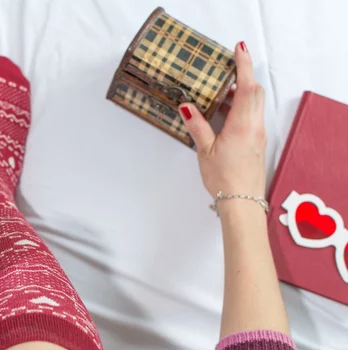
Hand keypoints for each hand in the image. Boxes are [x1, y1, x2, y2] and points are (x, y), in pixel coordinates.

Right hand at [179, 42, 266, 199]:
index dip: (243, 66)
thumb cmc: (224, 179)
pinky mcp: (256, 143)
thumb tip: (187, 106)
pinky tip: (224, 115)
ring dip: (241, 93)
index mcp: (243, 125)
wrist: (242, 203)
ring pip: (254, 104)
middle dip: (243, 77)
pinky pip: (252, 117)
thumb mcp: (205, 151)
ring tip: (220, 93)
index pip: (247, 87)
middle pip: (255, 92)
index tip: (238, 49)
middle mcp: (255, 126)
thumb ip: (198, 126)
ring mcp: (258, 135)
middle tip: (225, 70)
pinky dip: (241, 108)